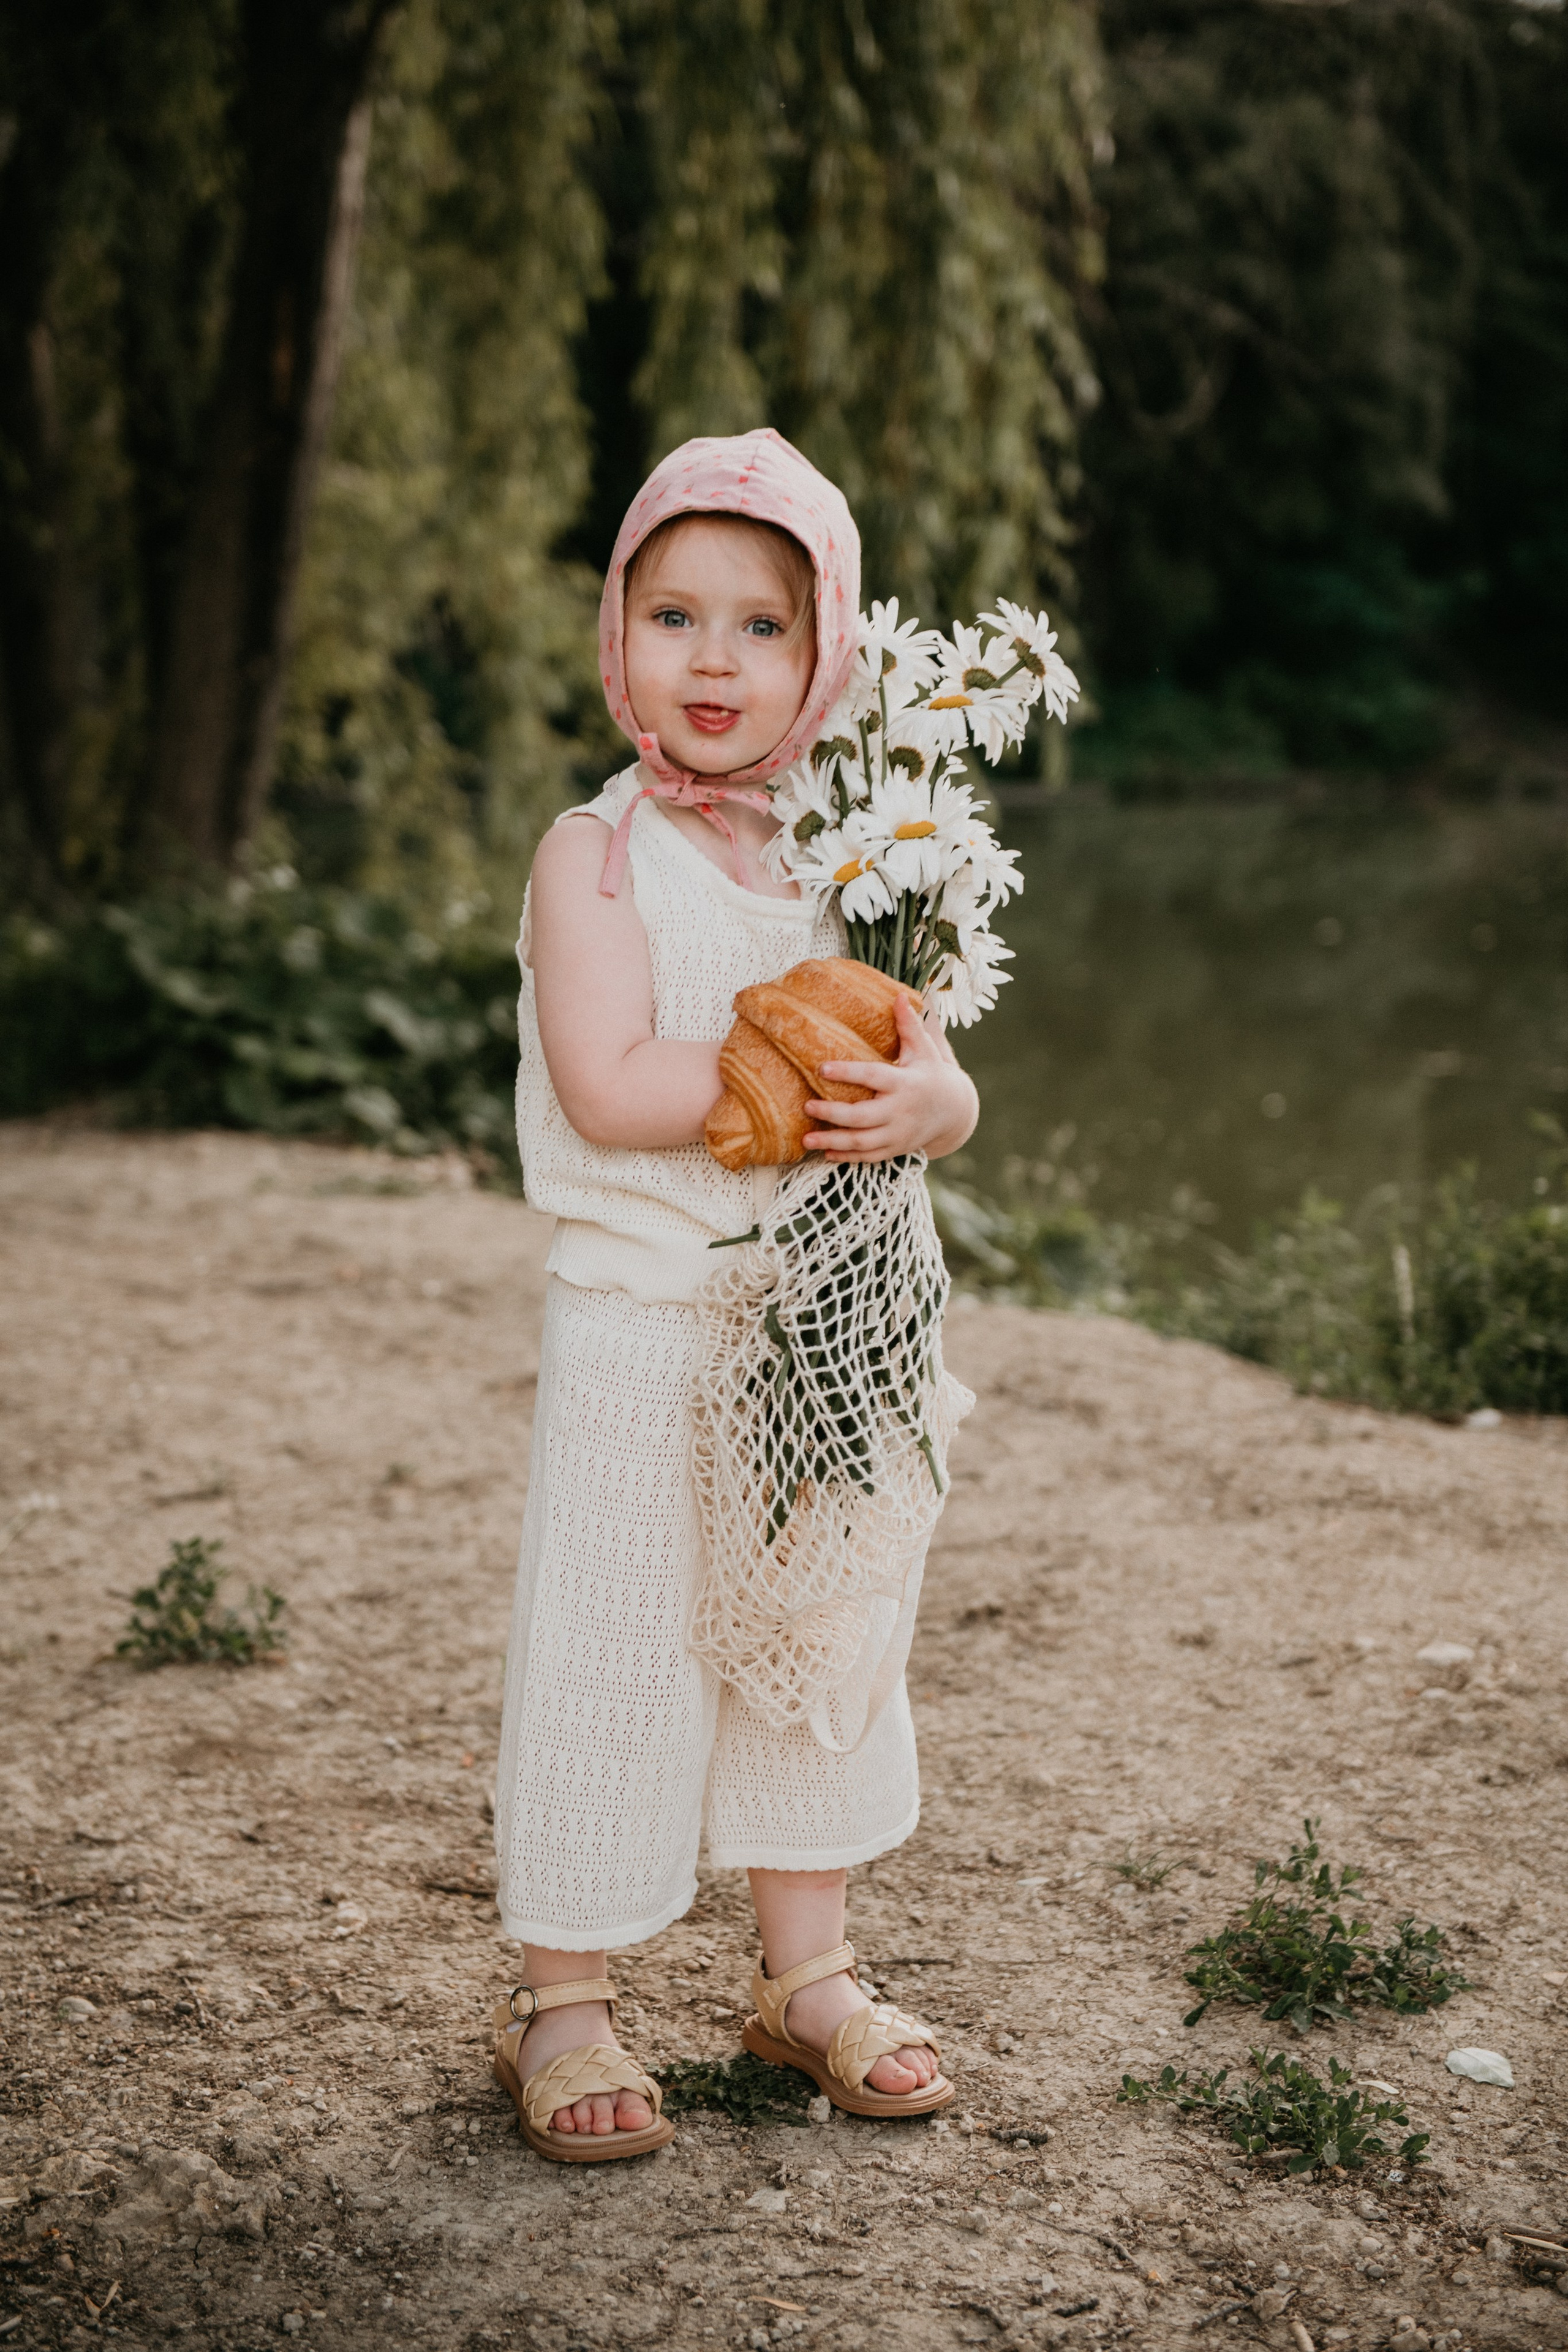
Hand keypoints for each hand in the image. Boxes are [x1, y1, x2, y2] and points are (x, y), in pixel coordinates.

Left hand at [803, 994, 977, 1162]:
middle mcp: (900, 1111)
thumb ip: (909, 1025)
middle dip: (833, 1114)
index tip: (821, 1067)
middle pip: (862, 1117)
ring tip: (806, 1139)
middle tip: (807, 1106)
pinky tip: (824, 1153)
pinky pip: (868, 1157)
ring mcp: (897, 1134)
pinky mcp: (895, 1149)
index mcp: (904, 1083)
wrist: (954, 1112)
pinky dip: (846, 1157)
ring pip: (862, 1142)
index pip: (873, 1077)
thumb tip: (898, 994)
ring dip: (832, 1142)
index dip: (848, 1073)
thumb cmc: (932, 1074)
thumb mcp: (925, 1049)